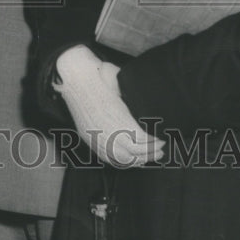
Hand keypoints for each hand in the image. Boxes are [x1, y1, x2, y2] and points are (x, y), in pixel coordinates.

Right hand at [54, 45, 164, 168]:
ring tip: (150, 157)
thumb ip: (133, 100)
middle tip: (161, 150)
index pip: (140, 138)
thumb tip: (150, 106)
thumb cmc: (100, 77)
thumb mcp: (121, 85)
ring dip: (138, 159)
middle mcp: (106, 129)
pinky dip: (122, 161)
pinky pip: (108, 158)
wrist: (76, 78)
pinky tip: (132, 159)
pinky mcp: (90, 138)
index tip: (163, 140)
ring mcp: (96, 136)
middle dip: (150, 153)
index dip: (153, 142)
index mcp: (116, 116)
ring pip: (122, 158)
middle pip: (133, 152)